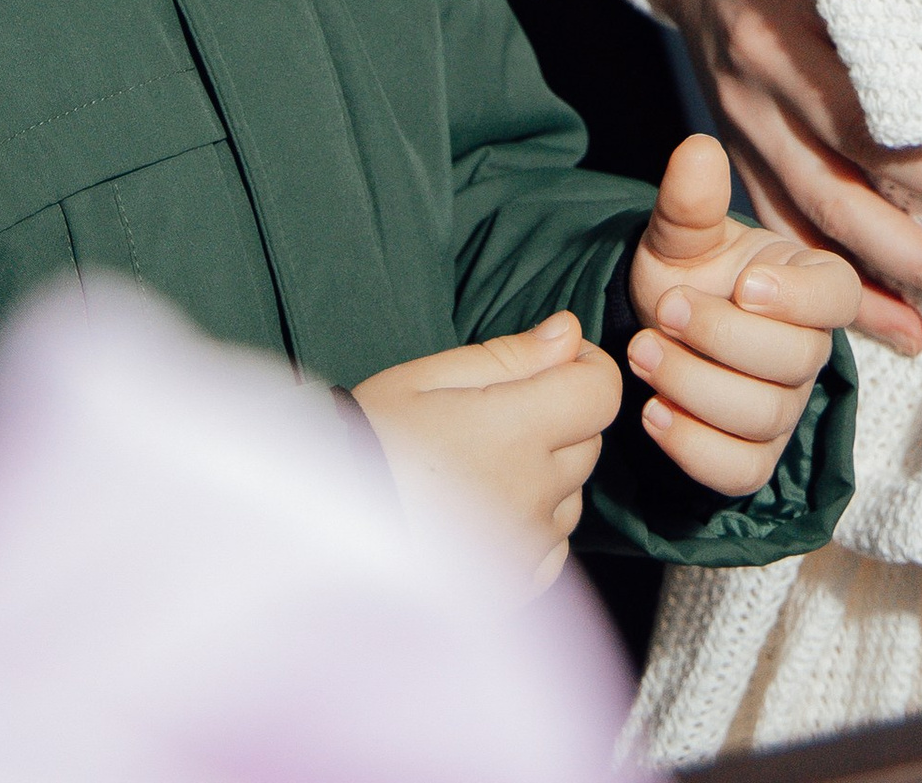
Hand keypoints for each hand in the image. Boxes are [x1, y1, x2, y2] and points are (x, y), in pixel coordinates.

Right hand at [351, 312, 621, 583]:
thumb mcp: (426, 378)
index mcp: (515, 432)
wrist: (320, 537)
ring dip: (547, 475)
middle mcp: (532, 494)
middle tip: (500, 413)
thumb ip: (507, 356)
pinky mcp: (511, 589)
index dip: (587, 367)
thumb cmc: (368, 444)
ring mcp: (525, 549)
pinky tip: (488, 513)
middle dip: (562, 417)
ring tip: (482, 467)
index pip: (601, 392)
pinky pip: (552, 550)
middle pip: (589, 441)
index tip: (558, 362)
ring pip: (572, 496)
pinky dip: (534, 528)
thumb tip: (570, 333)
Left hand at [625, 134, 858, 495]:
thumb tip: (698, 149)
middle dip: (720, 338)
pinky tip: (652, 410)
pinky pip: (740, 470)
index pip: (838, 296)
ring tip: (642, 353)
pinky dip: (692, 445)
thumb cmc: (687, 271)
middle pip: (794, 363)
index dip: (797, 299)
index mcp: (810, 283)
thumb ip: (690, 199)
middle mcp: (809, 349)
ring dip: (694, 386)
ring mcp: (785, 408)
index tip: (744, 285)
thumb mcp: (680, 232)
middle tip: (663, 310)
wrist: (657, 326)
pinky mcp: (754, 456)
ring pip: (762, 417)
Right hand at [636, 0, 921, 357]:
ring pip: (817, 220)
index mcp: (787, 16)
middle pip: (853, 181)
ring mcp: (739, 121)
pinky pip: (780, 230)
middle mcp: (759, 81)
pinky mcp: (734, 147)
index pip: (880, 114)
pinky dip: (833, 283)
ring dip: (898, 275)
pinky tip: (892, 323)